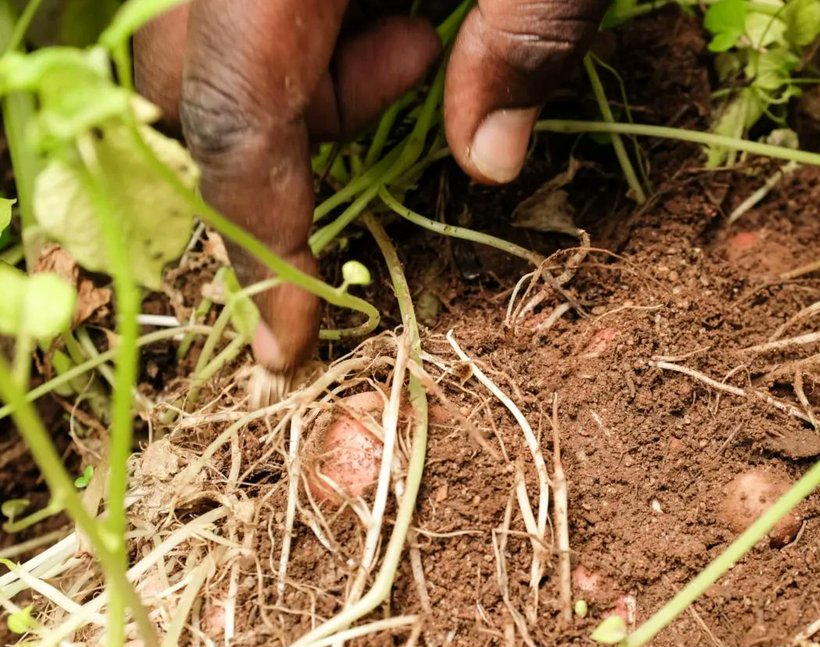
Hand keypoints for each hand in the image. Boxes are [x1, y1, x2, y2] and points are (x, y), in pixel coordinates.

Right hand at [133, 0, 607, 371]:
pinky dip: (325, 44)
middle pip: (197, 84)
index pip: (238, 115)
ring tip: (423, 30)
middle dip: (293, 135)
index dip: (258, 240)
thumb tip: (491, 161)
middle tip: (417, 76)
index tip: (284, 346)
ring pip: (227, 52)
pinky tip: (406, 5)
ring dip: (320, 82)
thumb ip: (530, 32)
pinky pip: (261, 19)